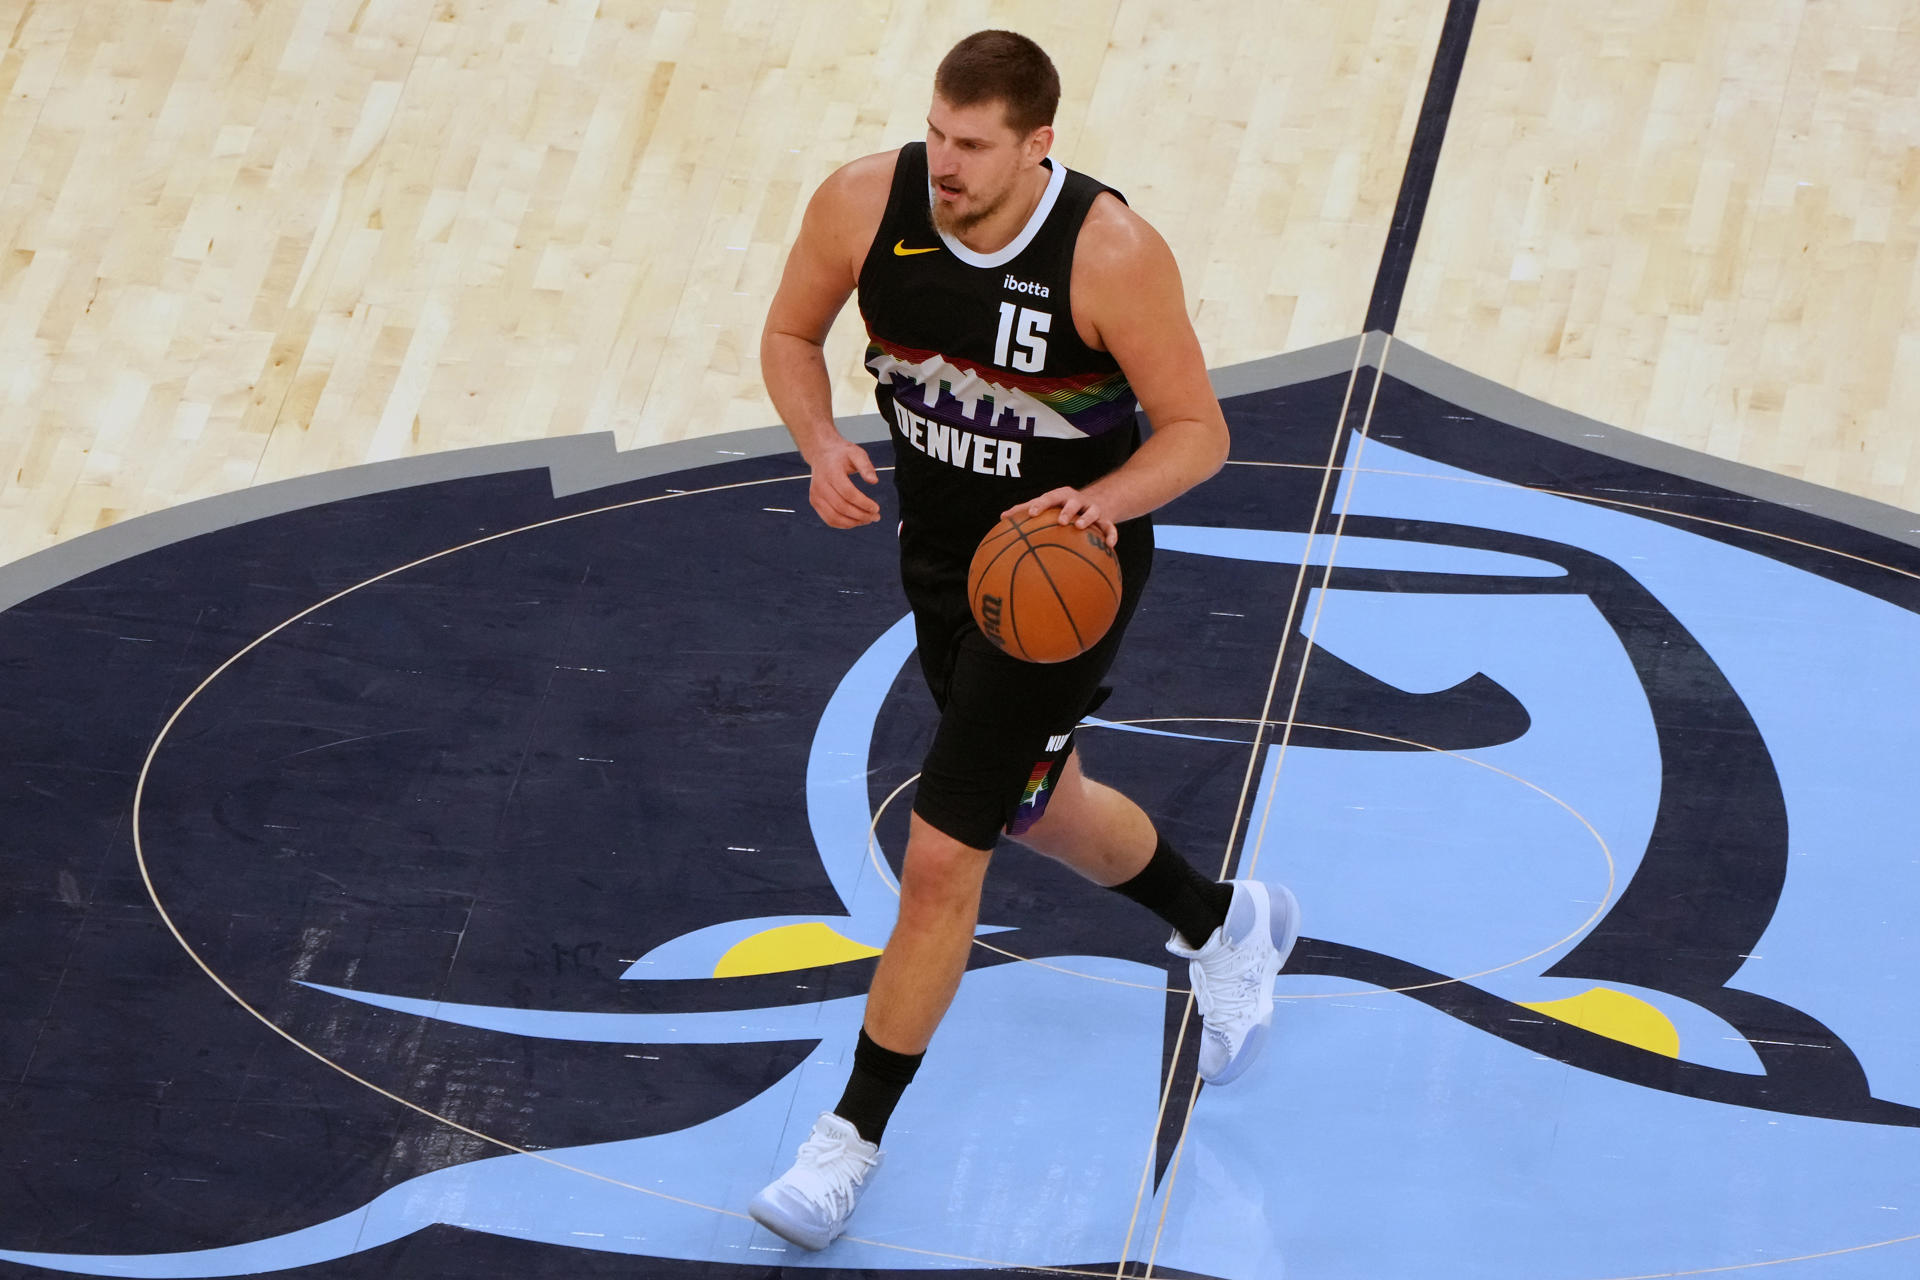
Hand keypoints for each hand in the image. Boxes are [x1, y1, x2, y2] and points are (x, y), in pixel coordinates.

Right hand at [806, 438, 881, 527]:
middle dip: (861, 515)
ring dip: (853, 522)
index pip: (848, 493)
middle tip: (876, 517)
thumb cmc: (841, 454)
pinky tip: (856, 521)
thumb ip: (866, 466)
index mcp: (831, 472)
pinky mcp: (814, 502)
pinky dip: (843, 524)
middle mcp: (820, 485)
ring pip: (834, 517)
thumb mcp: (856, 453)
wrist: (821, 454)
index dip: (863, 503)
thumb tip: (874, 481)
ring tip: (867, 520)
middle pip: (842, 507)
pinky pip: (829, 519)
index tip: (876, 508)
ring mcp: (815, 495)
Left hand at [1002, 487, 1119, 547]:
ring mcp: (1092, 509)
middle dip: (1067, 510)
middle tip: (1060, 521)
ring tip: (1080, 528)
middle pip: (1073, 501)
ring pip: (1092, 511)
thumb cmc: (1063, 507)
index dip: (1041, 504)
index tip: (1032, 513)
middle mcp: (1078, 500)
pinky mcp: (1106, 520)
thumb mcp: (1047, 505)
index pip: (1049, 497)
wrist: (1097, 501)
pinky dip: (1112, 535)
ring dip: (1087, 518)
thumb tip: (1002, 518)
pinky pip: (1110, 527)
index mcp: (1061, 496)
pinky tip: (1110, 547)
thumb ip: (1026, 510)